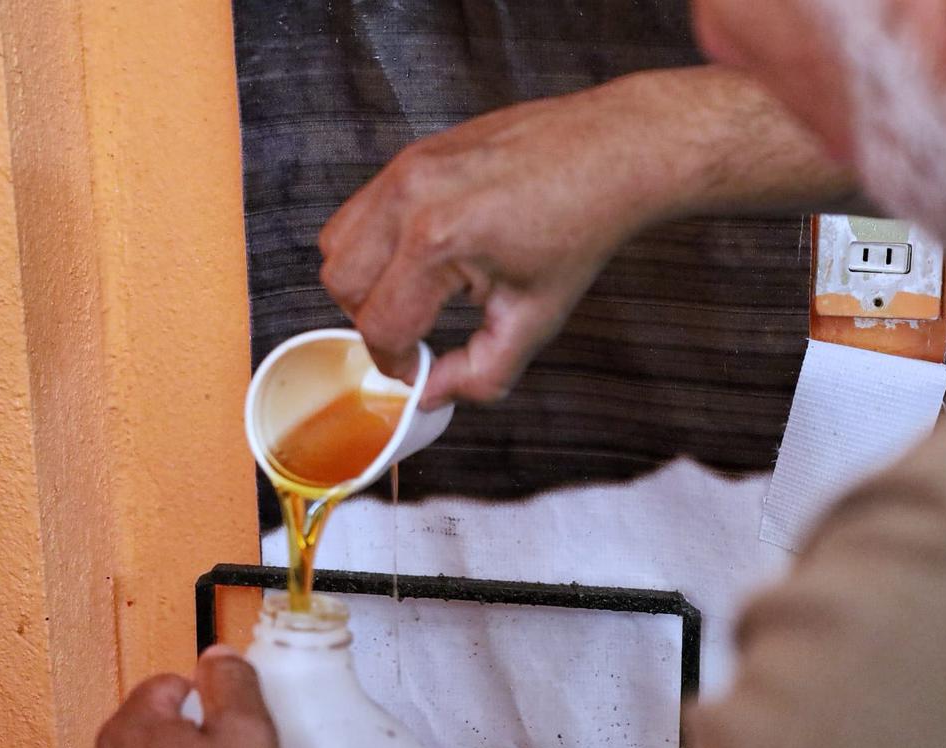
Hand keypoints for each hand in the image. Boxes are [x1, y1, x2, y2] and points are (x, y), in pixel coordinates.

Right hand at [319, 66, 855, 407]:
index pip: (380, 325)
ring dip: (364, 282)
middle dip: (372, 322)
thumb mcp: (534, 319)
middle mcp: (408, 198)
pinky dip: (374, 245)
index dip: (396, 362)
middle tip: (415, 337)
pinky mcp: (411, 155)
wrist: (609, 155)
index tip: (419, 370)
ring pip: (337, 243)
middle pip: (341, 283)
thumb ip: (479, 373)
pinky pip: (360, 210)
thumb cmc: (580, 229)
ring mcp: (404, 168)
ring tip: (415, 297)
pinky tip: (424, 259)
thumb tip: (431, 395)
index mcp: (437, 242)